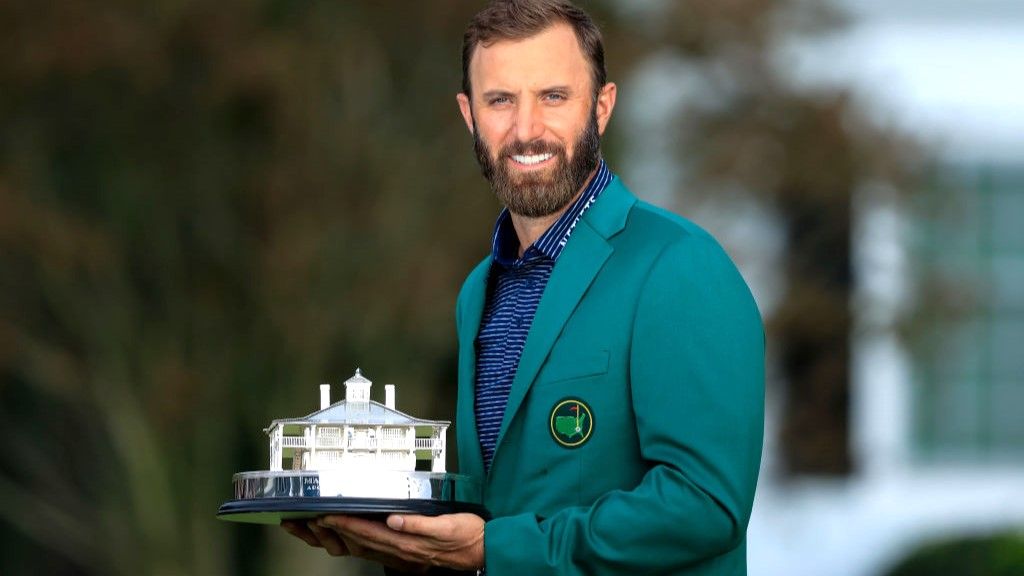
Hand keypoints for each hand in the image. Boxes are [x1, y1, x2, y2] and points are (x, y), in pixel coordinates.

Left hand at [283, 513, 484, 571]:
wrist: (481, 550)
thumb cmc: (467, 536)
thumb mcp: (447, 526)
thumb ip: (419, 524)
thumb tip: (394, 519)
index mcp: (407, 542)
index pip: (368, 531)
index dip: (344, 524)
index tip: (325, 516)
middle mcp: (400, 549)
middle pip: (358, 541)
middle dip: (332, 532)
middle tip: (309, 521)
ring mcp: (402, 553)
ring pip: (363, 546)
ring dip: (339, 537)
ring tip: (320, 528)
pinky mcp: (406, 551)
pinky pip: (374, 547)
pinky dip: (358, 540)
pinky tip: (351, 534)